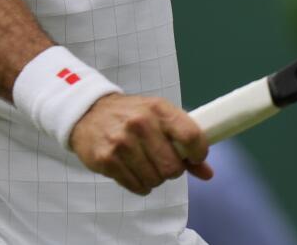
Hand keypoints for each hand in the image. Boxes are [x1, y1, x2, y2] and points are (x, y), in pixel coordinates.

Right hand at [69, 93, 212, 195]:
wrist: (89, 112)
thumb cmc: (132, 114)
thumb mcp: (159, 116)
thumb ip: (185, 141)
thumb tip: (208, 173)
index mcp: (159, 109)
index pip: (191, 135)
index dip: (199, 152)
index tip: (195, 156)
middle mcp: (141, 124)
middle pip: (173, 167)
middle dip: (173, 170)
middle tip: (164, 162)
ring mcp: (122, 143)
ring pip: (155, 180)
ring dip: (155, 178)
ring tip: (146, 164)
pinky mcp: (107, 160)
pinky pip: (137, 187)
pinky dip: (140, 184)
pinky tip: (133, 170)